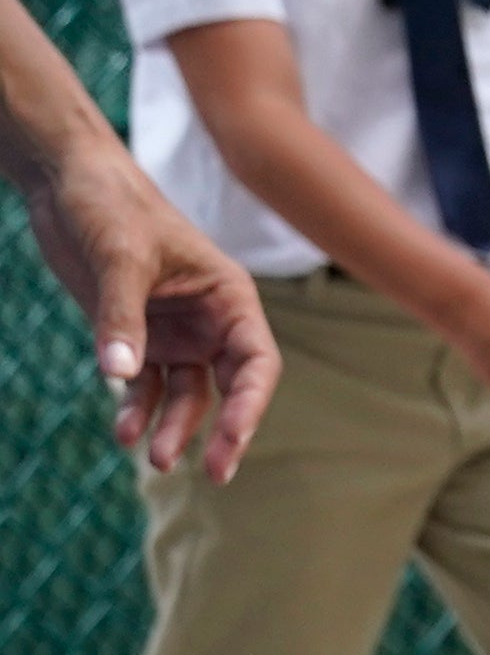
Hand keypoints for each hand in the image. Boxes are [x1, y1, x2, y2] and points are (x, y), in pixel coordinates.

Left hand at [28, 140, 275, 479]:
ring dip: (173, 427)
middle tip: (212, 473)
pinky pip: (145, 384)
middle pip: (230, 388)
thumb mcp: (119, 257)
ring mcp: (176, 331)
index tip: (233, 441)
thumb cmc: (110, 204)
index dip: (249, 405)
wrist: (67, 181)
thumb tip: (120, 376)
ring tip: (151, 457)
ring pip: (187, 394)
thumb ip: (121, 317)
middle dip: (221, 430)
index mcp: (231, 298)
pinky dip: (135, 408)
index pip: (256, 363)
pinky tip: (122, 430)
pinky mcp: (140, 336)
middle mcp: (212, 321)